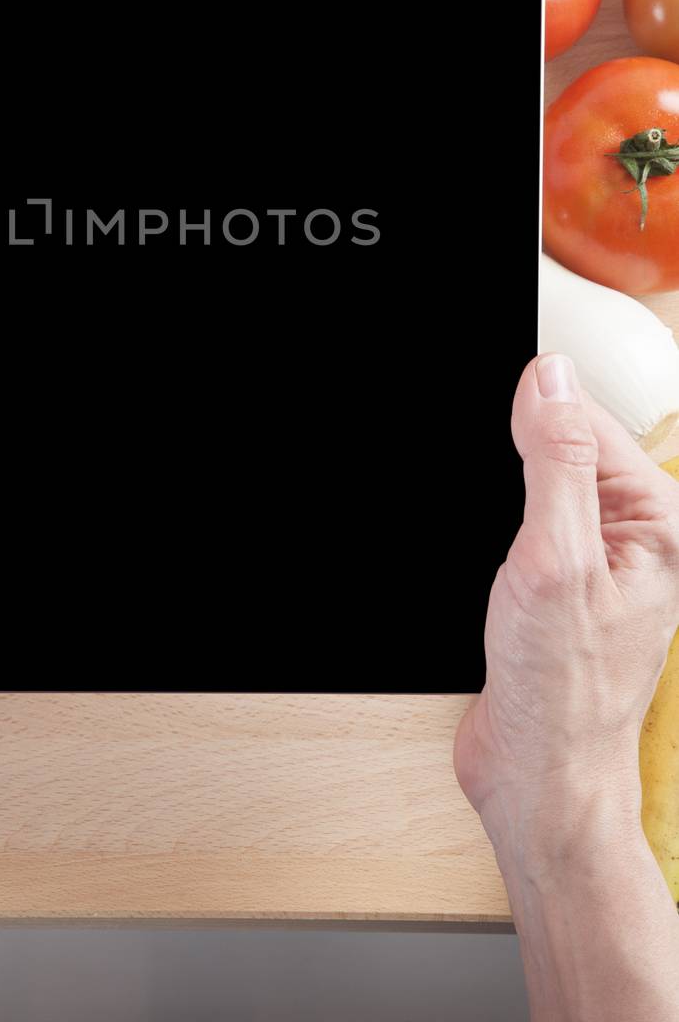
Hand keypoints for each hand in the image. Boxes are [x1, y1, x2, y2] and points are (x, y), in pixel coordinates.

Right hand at [454, 352, 678, 858]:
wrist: (537, 777)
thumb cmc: (562, 692)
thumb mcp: (554, 559)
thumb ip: (556, 460)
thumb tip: (550, 377)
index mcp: (658, 521)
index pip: (588, 420)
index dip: (533, 420)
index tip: (502, 438)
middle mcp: (637, 537)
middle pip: (564, 447)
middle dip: (517, 462)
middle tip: (510, 522)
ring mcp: (599, 563)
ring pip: (537, 485)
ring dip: (505, 499)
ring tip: (506, 551)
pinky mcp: (562, 585)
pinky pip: (525, 524)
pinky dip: (498, 530)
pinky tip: (496, 565)